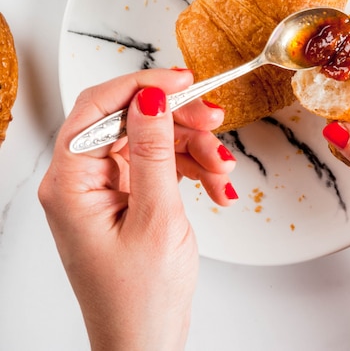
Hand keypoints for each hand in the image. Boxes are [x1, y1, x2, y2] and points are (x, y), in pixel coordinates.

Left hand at [39, 69, 236, 350]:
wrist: (146, 340)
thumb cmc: (140, 297)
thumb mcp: (156, 218)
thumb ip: (154, 152)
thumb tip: (150, 97)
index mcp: (72, 183)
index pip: (98, 107)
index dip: (142, 85)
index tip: (183, 80)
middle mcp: (83, 181)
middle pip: (131, 122)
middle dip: (179, 122)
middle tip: (216, 123)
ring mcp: (106, 189)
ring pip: (153, 142)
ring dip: (194, 150)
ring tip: (222, 171)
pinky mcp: (128, 198)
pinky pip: (162, 166)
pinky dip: (192, 171)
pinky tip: (216, 187)